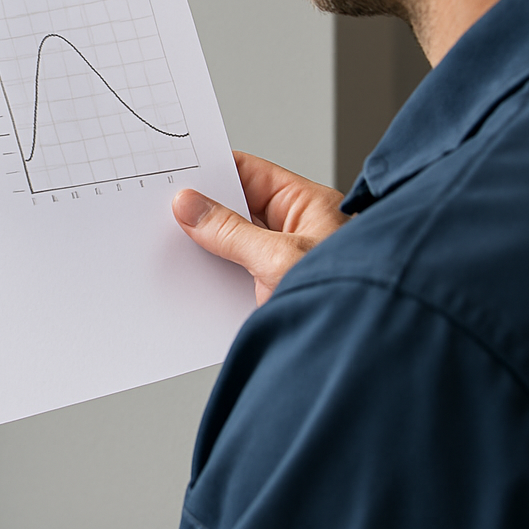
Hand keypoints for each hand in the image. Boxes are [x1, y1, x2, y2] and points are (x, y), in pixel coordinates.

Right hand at [173, 151, 348, 304]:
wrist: (364, 358)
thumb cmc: (347, 303)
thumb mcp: (278, 259)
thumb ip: (230, 232)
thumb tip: (190, 206)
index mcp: (309, 205)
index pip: (251, 172)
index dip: (213, 170)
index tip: (176, 173)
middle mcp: (297, 229)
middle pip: (238, 207)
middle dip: (203, 210)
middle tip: (164, 210)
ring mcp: (285, 261)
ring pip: (234, 242)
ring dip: (206, 245)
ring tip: (173, 244)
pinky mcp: (274, 291)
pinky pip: (237, 272)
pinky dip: (214, 273)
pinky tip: (192, 277)